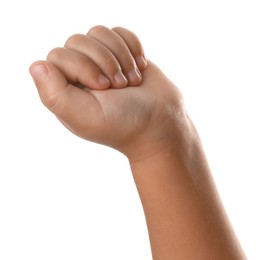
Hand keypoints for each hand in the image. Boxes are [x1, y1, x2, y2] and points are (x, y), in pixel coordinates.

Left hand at [30, 26, 187, 160]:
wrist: (161, 122)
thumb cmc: (125, 123)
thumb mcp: (85, 116)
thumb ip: (54, 95)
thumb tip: (36, 65)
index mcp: (66, 90)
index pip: (58, 56)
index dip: (83, 66)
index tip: (104, 88)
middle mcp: (81, 74)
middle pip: (78, 40)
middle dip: (106, 61)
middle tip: (121, 87)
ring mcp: (102, 62)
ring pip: (99, 32)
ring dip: (121, 56)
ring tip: (132, 81)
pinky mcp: (122, 54)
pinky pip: (119, 32)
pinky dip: (133, 47)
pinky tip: (140, 67)